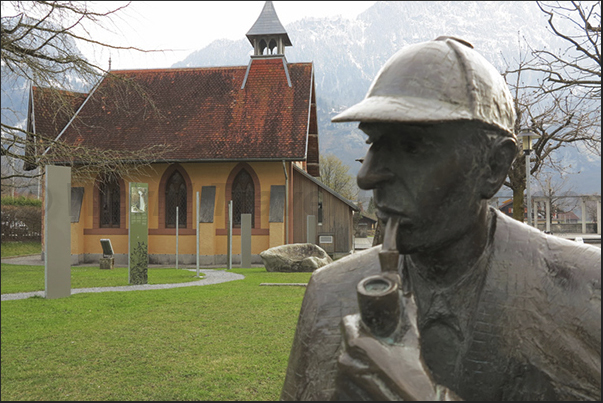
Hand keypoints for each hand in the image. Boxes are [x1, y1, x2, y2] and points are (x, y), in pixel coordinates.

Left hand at [336, 292, 460, 400]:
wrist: (414, 402)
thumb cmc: (414, 375)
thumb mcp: (411, 341)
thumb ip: (407, 312)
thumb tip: (406, 286)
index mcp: (358, 344)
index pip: (347, 322)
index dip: (359, 323)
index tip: (369, 329)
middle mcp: (345, 361)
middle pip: (347, 343)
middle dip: (360, 345)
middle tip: (378, 353)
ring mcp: (342, 381)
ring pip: (346, 362)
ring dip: (357, 364)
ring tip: (377, 372)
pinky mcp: (340, 395)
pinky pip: (343, 383)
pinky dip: (354, 383)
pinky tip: (371, 385)